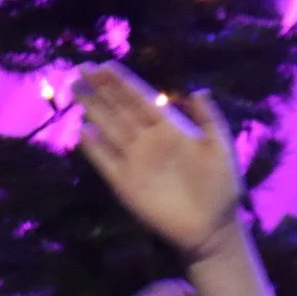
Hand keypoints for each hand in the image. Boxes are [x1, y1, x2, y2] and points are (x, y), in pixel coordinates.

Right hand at [75, 63, 241, 259]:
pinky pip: (105, 161)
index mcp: (170, 130)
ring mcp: (135, 161)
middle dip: (101, 90)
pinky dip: (93, 148)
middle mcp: (148, 142)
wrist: (213, 228)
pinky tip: (82, 131)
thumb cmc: (221, 188)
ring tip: (76, 89)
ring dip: (92, 110)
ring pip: (108, 129)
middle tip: (82, 69)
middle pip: (119, 110)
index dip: (123, 83)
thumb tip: (199, 90)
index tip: (104, 66)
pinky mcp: (125, 184)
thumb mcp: (220, 150)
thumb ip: (210, 120)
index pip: (141, 100)